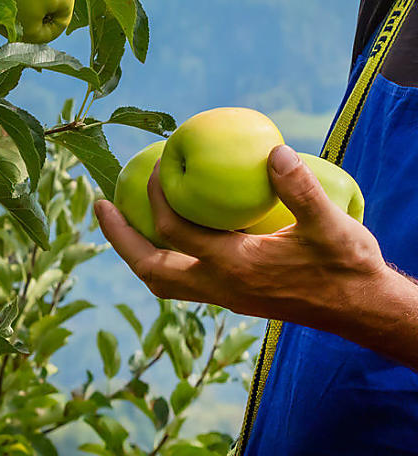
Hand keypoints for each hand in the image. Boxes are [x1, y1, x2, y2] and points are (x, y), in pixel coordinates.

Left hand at [95, 145, 388, 338]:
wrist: (363, 310)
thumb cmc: (347, 266)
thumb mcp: (330, 225)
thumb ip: (301, 189)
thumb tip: (274, 151)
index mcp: (237, 268)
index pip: (177, 233)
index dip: (158, 196)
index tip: (156, 161)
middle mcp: (223, 288)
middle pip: (153, 272)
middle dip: (121, 240)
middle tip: (99, 205)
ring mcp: (228, 297)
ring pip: (166, 282)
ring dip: (140, 251)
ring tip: (123, 219)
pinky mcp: (238, 296)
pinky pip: (185, 279)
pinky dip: (167, 255)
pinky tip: (174, 229)